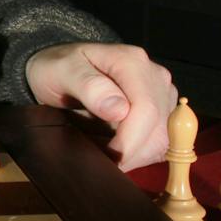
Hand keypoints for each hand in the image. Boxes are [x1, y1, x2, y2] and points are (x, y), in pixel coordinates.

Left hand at [24, 42, 176, 170]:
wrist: (61, 69)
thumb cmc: (58, 68)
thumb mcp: (61, 72)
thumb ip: (88, 87)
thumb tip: (120, 110)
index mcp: (132, 62)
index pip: (145, 110)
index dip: (130, 141)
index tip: (108, 157)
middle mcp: (153, 75)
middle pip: (158, 129)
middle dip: (131, 152)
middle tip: (101, 158)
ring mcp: (161, 93)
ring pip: (162, 139)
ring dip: (135, 155)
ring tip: (105, 151)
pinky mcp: (161, 110)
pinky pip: (159, 141)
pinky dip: (139, 152)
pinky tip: (116, 148)